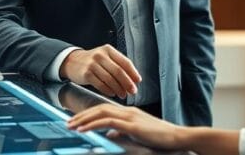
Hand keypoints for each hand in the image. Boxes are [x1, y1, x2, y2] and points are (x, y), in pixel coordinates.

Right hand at [59, 46, 140, 98]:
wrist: (72, 62)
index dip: (133, 73)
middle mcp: (100, 55)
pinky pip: (101, 85)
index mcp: (108, 50)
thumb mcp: (105, 57)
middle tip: (133, 91)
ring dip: (119, 89)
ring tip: (123, 94)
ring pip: (110, 79)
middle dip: (127, 83)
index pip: (125, 61)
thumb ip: (118, 65)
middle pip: (118, 71)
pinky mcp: (86, 74)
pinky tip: (112, 93)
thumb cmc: (92, 61)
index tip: (138, 81)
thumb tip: (134, 79)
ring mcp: (92, 64)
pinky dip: (108, 91)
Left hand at [67, 104, 184, 149]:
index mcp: (128, 112)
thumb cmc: (159, 137)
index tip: (76, 119)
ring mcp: (129, 117)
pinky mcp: (132, 125)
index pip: (103, 108)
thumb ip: (123, 132)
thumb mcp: (137, 134)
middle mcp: (127, 111)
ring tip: (71, 125)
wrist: (176, 136)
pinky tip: (84, 129)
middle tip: (68, 122)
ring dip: (84, 119)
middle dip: (82, 115)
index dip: (88, 113)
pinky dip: (94, 124)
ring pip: (101, 113)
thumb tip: (110, 135)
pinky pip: (108, 122)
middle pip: (99, 108)